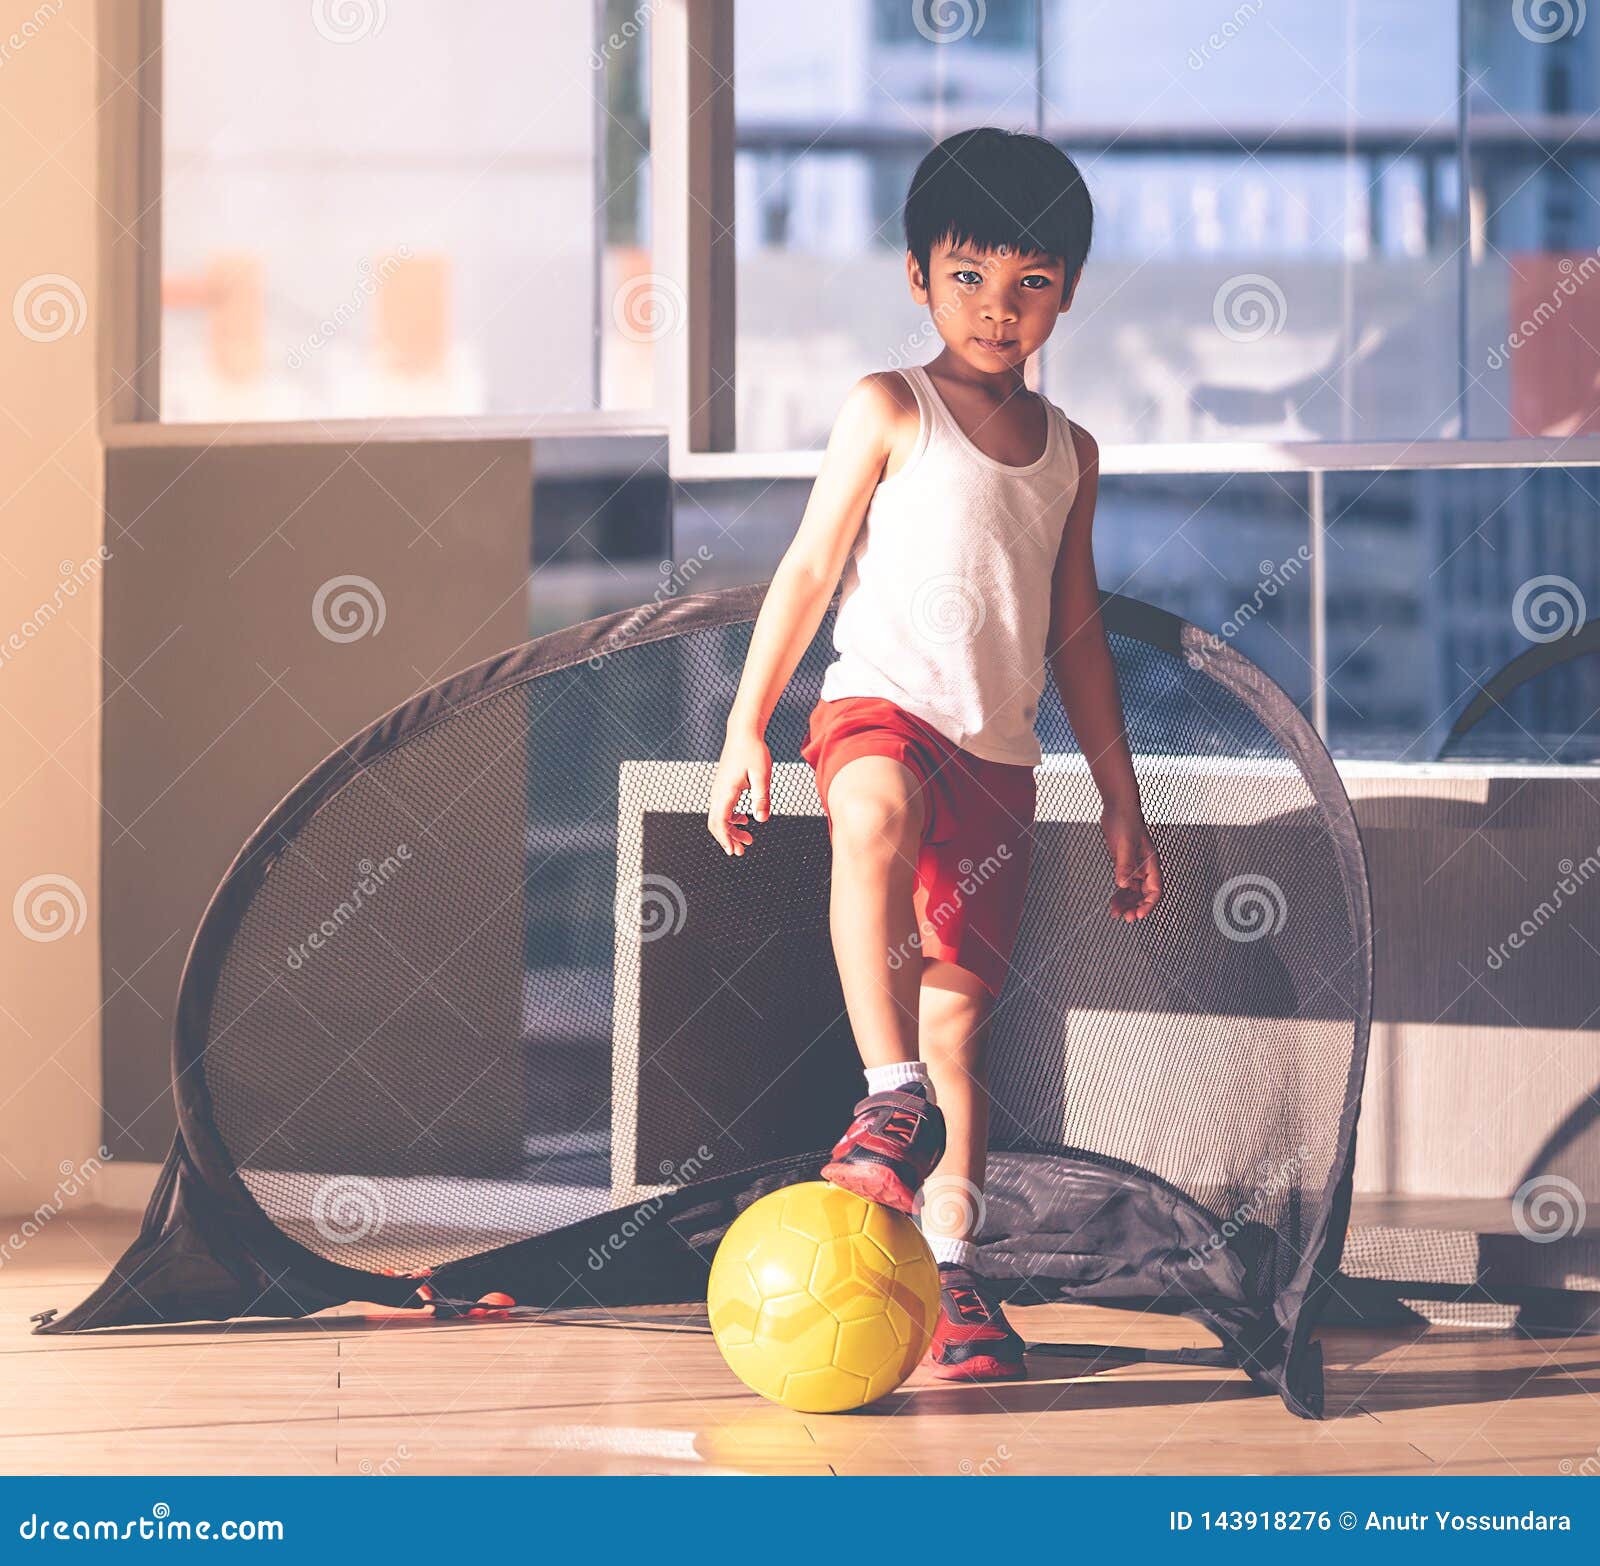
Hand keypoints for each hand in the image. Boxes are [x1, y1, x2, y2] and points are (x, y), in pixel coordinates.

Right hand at [707, 728, 771, 855]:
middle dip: (727, 839)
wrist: (743, 733)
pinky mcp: (723, 786)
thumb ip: (761, 798)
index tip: (734, 851)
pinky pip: (722, 808)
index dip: (726, 839)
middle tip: (741, 851)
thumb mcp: (762, 776)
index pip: (720, 822)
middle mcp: (718, 792)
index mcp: (726, 792)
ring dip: (731, 830)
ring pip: (719, 816)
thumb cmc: (753, 751)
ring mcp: (719, 789)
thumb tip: (761, 819)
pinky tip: (745, 820)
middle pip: (716, 823)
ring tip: (747, 839)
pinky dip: (731, 819)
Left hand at [1101, 803, 1162, 921]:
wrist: (1118, 806)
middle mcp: (1144, 867)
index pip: (1155, 890)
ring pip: (1132, 891)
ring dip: (1126, 902)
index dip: (1148, 904)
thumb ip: (1124, 864)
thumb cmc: (1127, 820)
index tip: (1138, 914)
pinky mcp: (1123, 863)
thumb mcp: (1125, 843)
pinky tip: (1112, 902)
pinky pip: (1123, 883)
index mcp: (1151, 863)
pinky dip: (1119, 893)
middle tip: (1124, 918)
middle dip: (1135, 907)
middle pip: (1143, 894)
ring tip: (1115, 914)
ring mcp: (1133, 866)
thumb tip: (1122, 884)